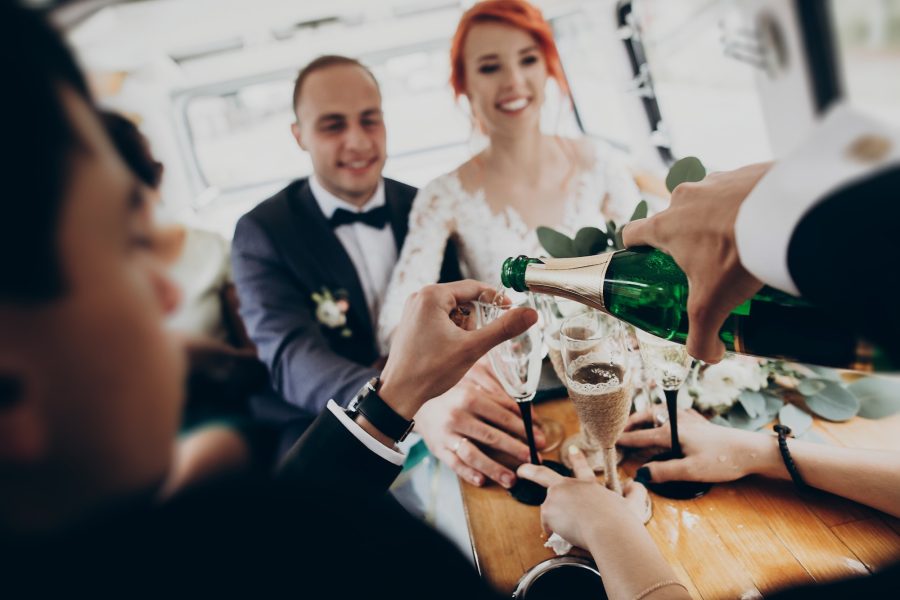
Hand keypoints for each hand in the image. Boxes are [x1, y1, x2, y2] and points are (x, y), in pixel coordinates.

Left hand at [380, 280, 536, 419]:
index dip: (496, 300)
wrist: (399, 393)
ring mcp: (413, 310)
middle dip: (474, 321)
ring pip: (453, 311)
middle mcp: (420, 297)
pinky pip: (440, 320)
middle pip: (463, 300)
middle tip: (471, 343)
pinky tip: (447, 352)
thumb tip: (531, 313)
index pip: (474, 287)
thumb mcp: (473, 348)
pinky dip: (451, 333)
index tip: (511, 312)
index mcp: (432, 295)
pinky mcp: (412, 323)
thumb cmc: (431, 370)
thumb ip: (503, 329)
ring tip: (455, 350)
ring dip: (463, 329)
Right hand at [415, 369, 545, 488]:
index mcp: (470, 397)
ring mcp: (447, 434)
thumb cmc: (454, 399)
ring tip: (512, 479)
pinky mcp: (438, 449)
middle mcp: (458, 415)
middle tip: (534, 460)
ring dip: (495, 469)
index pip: (504, 415)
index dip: (525, 429)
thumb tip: (530, 416)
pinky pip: (455, 464)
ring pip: (474, 454)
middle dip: (516, 450)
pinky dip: (469, 474)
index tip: (540, 439)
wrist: (420, 406)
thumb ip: (499, 401)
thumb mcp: (474, 392)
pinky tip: (483, 481)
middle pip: (492, 436)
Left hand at [517, 447, 648, 549]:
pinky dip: (554, 533)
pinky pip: (548, 526)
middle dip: (530, 471)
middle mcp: (570, 486)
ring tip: (572, 530)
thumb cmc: (622, 521)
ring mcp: (557, 496)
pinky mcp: (549, 509)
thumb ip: (635, 493)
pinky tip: (566, 536)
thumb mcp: (633, 504)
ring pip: (550, 510)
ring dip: (555, 521)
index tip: (572, 449)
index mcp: (589, 485)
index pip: (582, 469)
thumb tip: (637, 484)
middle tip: (522, 470)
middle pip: (544, 475)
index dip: (576, 458)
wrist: (610, 530)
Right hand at [618, 408, 770, 482]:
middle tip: (620, 430)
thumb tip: (641, 474)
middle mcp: (677, 421)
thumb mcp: (691, 471)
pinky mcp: (699, 424)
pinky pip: (673, 417)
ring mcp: (689, 420)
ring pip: (660, 415)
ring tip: (637, 428)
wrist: (751, 450)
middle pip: (648, 417)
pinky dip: (662, 419)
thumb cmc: (722, 460)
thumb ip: (664, 472)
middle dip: (632, 422)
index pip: (641, 436)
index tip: (609, 442)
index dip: (624, 440)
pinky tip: (666, 425)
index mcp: (671, 431)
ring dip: (646, 420)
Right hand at [623, 163, 769, 361]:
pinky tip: (765, 227)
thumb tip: (706, 356)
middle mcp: (685, 198)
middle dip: (687, 239)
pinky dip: (748, 207)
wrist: (785, 215)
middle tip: (708, 264)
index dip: (635, 250)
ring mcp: (717, 180)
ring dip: (718, 221)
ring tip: (743, 245)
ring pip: (708, 203)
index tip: (648, 263)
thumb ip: (700, 337)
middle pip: (674, 219)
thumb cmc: (736, 255)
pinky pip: (740, 190)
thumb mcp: (712, 305)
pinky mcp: (748, 171)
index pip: (632, 233)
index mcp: (666, 226)